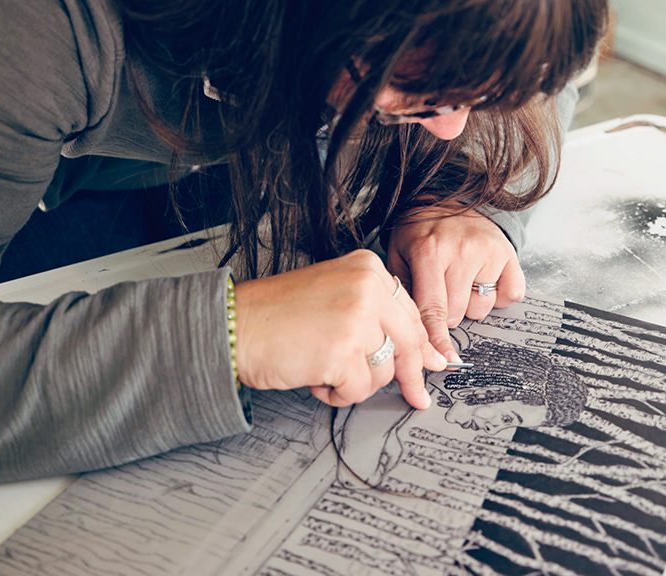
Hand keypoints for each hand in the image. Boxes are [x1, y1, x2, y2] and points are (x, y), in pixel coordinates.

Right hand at [232, 250, 446, 408]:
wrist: (233, 326)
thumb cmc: (276, 315)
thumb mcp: (334, 296)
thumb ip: (375, 315)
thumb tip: (422, 352)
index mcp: (367, 268)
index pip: (410, 313)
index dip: (422, 345)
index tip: (432, 363)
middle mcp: (367, 287)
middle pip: (409, 343)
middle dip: (410, 376)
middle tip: (415, 397)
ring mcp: (357, 319)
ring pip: (385, 371)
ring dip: (356, 382)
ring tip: (323, 367)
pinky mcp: (343, 352)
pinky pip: (359, 390)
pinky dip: (337, 394)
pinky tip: (315, 378)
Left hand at [386, 208, 525, 363]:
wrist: (444, 199)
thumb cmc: (418, 233)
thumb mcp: (398, 257)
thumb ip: (404, 296)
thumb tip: (414, 340)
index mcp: (429, 251)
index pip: (433, 309)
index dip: (436, 340)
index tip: (444, 362)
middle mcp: (461, 250)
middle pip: (457, 313)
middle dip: (446, 312)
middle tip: (441, 288)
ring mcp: (488, 250)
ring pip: (482, 308)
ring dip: (470, 303)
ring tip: (460, 278)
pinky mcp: (508, 252)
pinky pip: (511, 295)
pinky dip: (498, 295)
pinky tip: (483, 278)